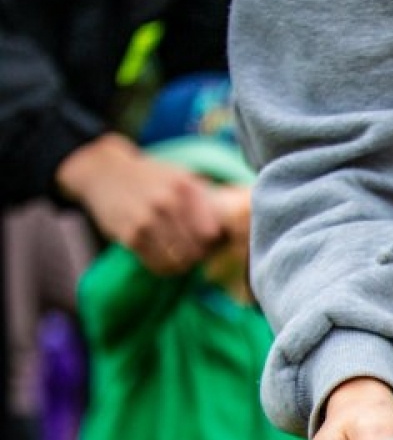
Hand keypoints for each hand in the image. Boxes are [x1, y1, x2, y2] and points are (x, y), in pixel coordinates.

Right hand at [55, 133, 222, 275]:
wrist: (103, 171)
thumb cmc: (152, 177)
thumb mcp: (181, 176)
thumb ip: (208, 197)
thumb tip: (242, 219)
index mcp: (185, 187)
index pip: (212, 233)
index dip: (216, 242)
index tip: (212, 242)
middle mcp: (166, 203)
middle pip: (198, 249)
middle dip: (201, 255)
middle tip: (197, 251)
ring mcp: (146, 220)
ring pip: (180, 261)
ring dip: (185, 263)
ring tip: (184, 256)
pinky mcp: (130, 236)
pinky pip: (159, 265)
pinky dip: (167, 268)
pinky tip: (167, 259)